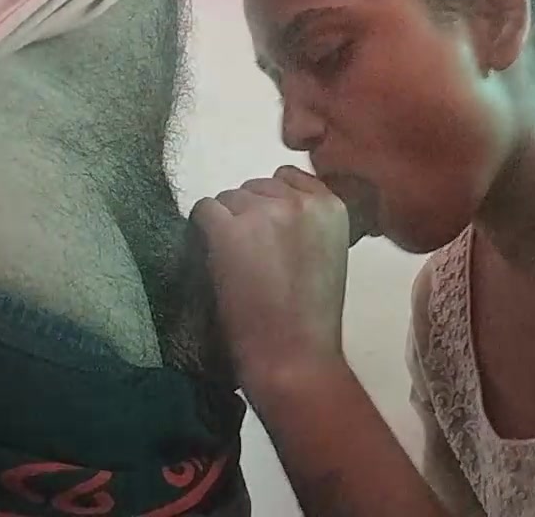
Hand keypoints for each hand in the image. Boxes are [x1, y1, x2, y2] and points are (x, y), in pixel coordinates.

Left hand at [191, 167, 352, 394]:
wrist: (294, 356)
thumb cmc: (312, 318)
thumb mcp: (328, 255)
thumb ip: (308, 224)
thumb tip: (271, 211)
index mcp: (332, 207)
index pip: (289, 177)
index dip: (273, 204)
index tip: (271, 234)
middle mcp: (300, 201)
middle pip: (255, 187)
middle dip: (249, 215)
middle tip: (252, 257)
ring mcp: (263, 212)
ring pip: (228, 199)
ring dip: (225, 225)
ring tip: (236, 266)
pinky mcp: (229, 229)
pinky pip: (204, 210)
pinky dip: (202, 232)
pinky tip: (215, 260)